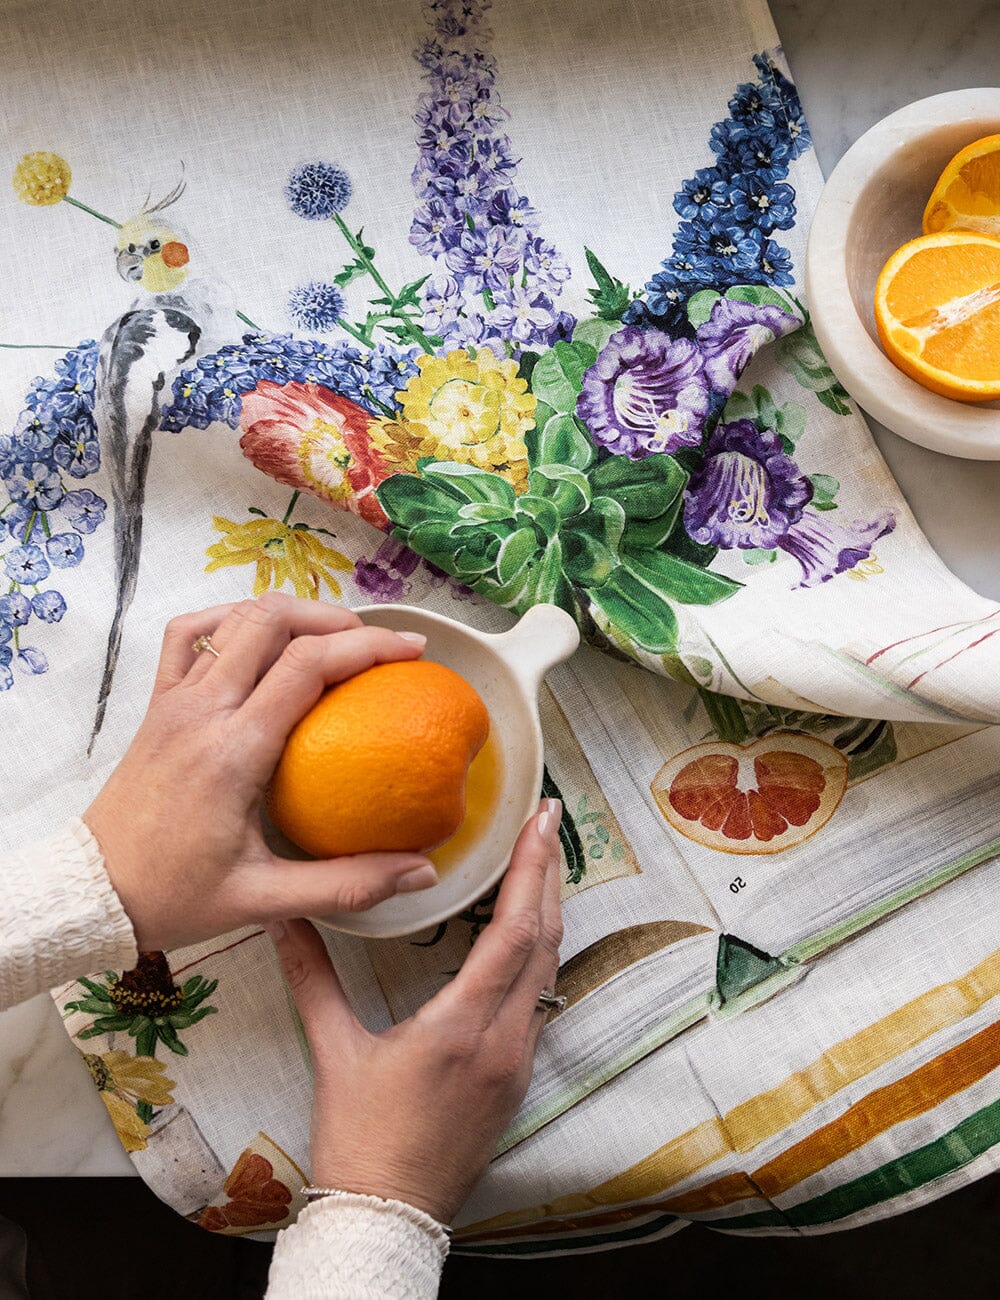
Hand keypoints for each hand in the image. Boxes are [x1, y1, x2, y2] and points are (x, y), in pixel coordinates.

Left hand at [85, 592, 438, 951]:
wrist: (92, 893)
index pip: (307, 666)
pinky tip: (260, 636)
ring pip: (234, 617)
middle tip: (378, 642)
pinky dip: (231, 618)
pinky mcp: (158, 704)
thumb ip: (348, 885)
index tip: (411, 652)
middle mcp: (202, 711)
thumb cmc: (174, 896)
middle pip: (273, 621)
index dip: (368, 647)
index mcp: (233, 752)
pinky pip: (190, 634)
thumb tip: (423, 874)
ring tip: (332, 635)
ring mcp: (174, 700)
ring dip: (291, 613)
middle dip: (337, 618)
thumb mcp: (265, 900)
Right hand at [270, 799, 562, 1224]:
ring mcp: (517, 1060)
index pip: (513, 933)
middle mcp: (504, 1040)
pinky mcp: (517, 1076)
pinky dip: (541, 951)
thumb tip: (284, 919)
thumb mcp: (334, 1054)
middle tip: (549, 818)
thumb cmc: (359, 1141)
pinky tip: (529, 930)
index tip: (538, 822)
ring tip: (543, 860)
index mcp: (461, 1028)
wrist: (388, 1218)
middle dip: (550, 874)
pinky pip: (543, 998)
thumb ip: (313, 979)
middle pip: (544, 941)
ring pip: (550, 969)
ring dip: (549, 910)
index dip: (530, 871)